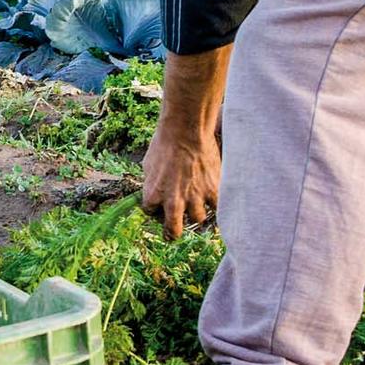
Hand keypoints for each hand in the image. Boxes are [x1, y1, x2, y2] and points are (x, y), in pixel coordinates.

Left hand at [142, 45, 231, 238]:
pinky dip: (215, 205)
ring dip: (196, 214)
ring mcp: (195, 198)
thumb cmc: (164, 143)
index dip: (154, 209)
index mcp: (153, 194)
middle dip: (173, 233)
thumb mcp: (148, 164)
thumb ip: (151, 182)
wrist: (185, 131)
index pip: (150, 212)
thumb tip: (153, 190)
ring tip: (197, 205)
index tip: (157, 205)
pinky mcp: (213, 191)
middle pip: (174, 231)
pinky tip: (213, 198)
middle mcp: (173, 201)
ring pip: (197, 220)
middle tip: (175, 232)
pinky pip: (216, 208)